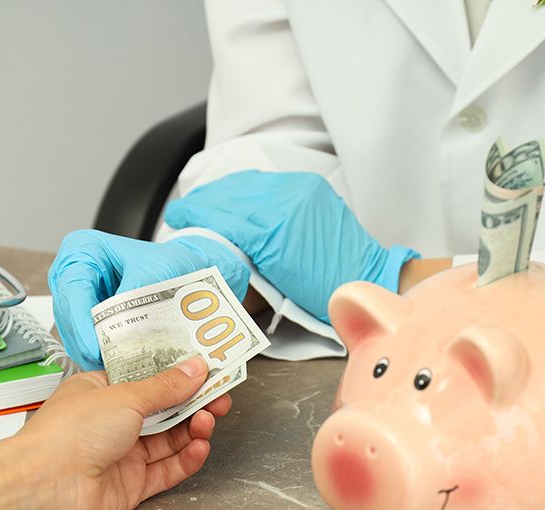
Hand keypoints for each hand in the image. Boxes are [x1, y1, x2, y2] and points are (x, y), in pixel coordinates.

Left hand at [14, 356, 230, 509]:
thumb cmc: (71, 433)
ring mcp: (124, 454)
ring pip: (171, 440)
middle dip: (194, 403)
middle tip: (220, 397)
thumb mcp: (126, 396)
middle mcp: (113, 422)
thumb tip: (196, 367)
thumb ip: (167, 386)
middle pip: (165, 410)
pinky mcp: (134, 484)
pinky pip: (169, 469)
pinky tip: (200, 447)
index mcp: (103, 392)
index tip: (206, 369)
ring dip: (193, 429)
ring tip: (210, 420)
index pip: (148, 378)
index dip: (178, 374)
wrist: (48, 487)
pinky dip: (187, 458)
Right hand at [48, 230, 250, 369]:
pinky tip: (115, 365)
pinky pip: (84, 339)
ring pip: (73, 330)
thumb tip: (123, 329)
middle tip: (105, 364)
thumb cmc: (170, 262)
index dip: (79, 320)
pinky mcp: (88, 316)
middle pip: (68, 313)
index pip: (72, 287)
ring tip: (113, 369)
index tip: (94, 346)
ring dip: (92, 352)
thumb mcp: (155, 272)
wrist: (187, 268)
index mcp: (85, 249)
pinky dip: (99, 353)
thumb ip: (135, 296)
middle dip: (86, 341)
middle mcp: (76, 272)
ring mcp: (80, 296)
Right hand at [163, 170, 419, 322]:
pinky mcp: (309, 186)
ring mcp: (300, 189)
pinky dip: (244, 188)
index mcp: (276, 227)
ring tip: (201, 204)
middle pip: (231, 194)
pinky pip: (267, 182)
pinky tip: (232, 197)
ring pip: (247, 183)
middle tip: (181, 212)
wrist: (368, 279)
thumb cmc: (325, 293)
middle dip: (202, 202)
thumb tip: (215, 245)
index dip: (196, 216)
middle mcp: (287, 199)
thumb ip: (243, 258)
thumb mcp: (275, 285)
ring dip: (220, 192)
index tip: (175, 219)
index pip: (224, 215)